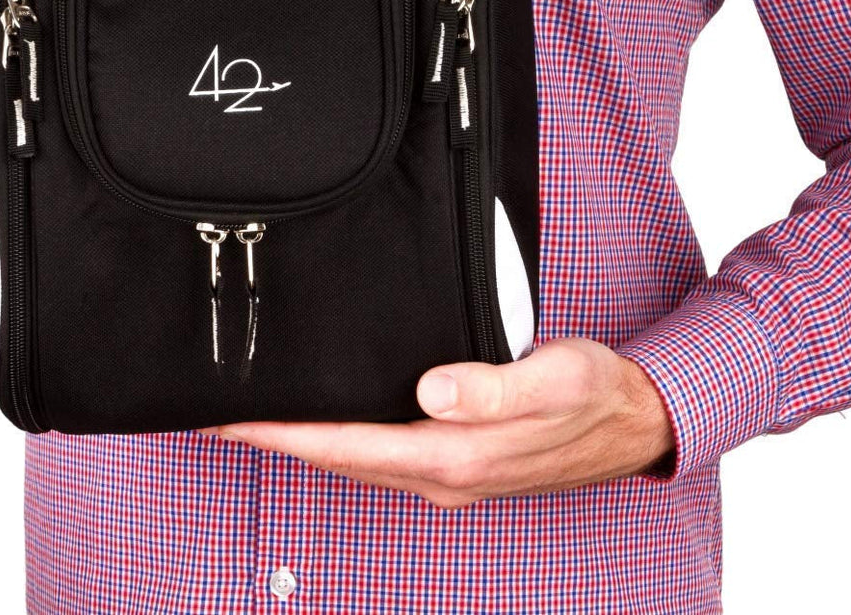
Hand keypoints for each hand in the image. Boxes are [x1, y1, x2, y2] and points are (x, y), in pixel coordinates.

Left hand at [197, 337, 675, 508]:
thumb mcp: (552, 378)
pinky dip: (338, 437)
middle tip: (212, 412)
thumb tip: (429, 390)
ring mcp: (447, 471)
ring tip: (253, 413)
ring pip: (354, 457)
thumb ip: (492, 389)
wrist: (638, 421)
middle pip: (336, 457)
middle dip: (273, 437)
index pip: (345, 445)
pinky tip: (325, 416)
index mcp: (454, 454)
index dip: (280, 433)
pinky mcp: (456, 458)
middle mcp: (441, 472)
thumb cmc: (596, 393)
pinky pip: (379, 451)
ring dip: (301, 438)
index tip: (224, 419)